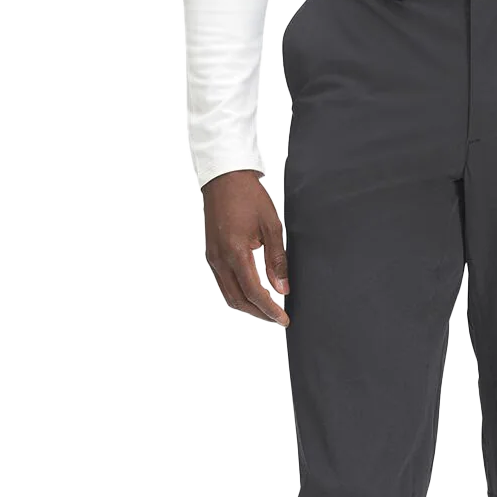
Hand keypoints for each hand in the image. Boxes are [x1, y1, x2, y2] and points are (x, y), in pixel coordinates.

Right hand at [200, 170, 289, 325]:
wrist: (224, 177)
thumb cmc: (248, 196)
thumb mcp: (271, 226)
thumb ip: (277, 260)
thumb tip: (283, 289)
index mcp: (235, 252)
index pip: (254, 292)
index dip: (271, 309)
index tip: (284, 319)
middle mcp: (220, 258)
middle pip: (238, 300)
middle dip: (260, 313)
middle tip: (278, 319)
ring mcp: (212, 257)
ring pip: (229, 295)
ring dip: (248, 307)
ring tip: (268, 310)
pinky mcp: (211, 254)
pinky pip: (223, 283)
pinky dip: (238, 294)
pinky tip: (253, 295)